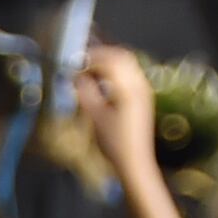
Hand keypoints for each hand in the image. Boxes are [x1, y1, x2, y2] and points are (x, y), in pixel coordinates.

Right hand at [71, 41, 155, 155]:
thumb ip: (85, 91)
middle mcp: (139, 84)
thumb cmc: (113, 142)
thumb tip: (75, 75)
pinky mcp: (143, 97)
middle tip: (81, 63)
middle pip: (121, 56)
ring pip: (127, 63)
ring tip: (89, 72)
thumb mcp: (95, 116)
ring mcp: (144, 90)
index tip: (73, 64)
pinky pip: (130, 73)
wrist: (135, 162)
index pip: (109, 60)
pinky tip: (102, 83)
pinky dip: (115, 71)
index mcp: (128, 88)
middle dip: (101, 55)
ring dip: (108, 62)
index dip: (90, 58)